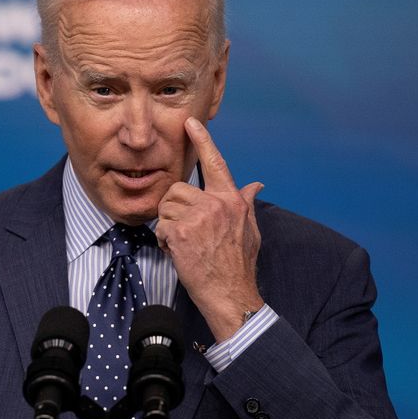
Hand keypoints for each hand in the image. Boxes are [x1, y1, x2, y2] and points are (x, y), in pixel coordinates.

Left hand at [156, 117, 264, 341]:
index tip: (191, 122)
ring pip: (166, 206)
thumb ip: (247, 204)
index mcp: (232, 200)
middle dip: (174, 209)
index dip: (202, 141)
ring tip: (184, 243)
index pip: (216, 163)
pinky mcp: (182, 232)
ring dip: (168, 225)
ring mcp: (199, 217)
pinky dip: (164, 241)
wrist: (231, 295)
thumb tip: (256, 185)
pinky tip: (179, 253)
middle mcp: (217, 203)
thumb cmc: (238, 265)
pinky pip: (161, 226)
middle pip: (177, 189)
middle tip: (185, 232)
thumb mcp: (250, 231)